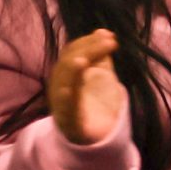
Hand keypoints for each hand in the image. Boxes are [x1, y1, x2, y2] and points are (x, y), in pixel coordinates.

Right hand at [44, 30, 125, 145]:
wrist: (91, 138)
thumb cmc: (93, 103)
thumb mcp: (99, 75)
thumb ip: (100, 55)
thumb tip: (103, 31)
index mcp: (66, 74)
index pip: (73, 51)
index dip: (88, 41)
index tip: (108, 34)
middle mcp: (59, 85)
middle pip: (69, 63)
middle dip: (88, 50)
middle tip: (110, 42)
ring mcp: (62, 103)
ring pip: (63, 83)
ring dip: (72, 72)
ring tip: (83, 60)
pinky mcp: (69, 122)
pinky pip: (66, 109)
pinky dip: (66, 99)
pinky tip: (69, 90)